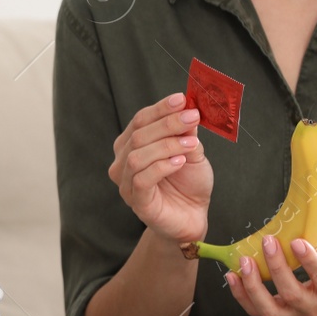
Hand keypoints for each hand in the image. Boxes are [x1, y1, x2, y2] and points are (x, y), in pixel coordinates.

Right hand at [107, 92, 211, 244]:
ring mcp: (126, 183)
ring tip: (191, 144)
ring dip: (167, 145)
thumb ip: (186, 132)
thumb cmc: (188, 183)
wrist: (192, 216)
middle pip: (138, 135)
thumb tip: (188, 108)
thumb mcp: (191, 151)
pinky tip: (180, 162)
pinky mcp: (136, 201)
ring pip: (137, 155)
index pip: (141, 120)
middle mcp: (123, 162)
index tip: (182, 99)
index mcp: (132, 145)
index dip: (161, 108)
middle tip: (192, 117)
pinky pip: (142, 179)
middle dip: (167, 123)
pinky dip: (162, 166)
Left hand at [224, 234, 316, 315]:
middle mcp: (316, 310)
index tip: (297, 242)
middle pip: (292, 294)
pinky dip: (242, 295)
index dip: (309, 260)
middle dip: (277, 266)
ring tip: (244, 261)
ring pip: (270, 309)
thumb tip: (294, 233)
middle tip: (268, 242)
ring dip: (253, 285)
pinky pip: (257, 310)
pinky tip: (233, 276)